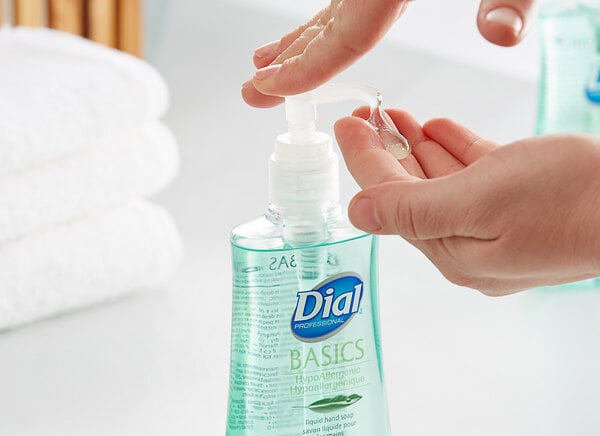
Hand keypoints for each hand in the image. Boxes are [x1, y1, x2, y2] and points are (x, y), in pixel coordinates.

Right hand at [243, 0, 537, 107]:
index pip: (347, 33)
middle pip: (326, 25)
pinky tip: (306, 35)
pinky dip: (321, 24)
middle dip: (289, 63)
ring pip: (329, 12)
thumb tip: (501, 36)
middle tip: (252, 92)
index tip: (273, 88)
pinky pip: (343, 2)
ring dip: (296, 44)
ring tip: (264, 66)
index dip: (308, 67)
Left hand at [334, 109, 599, 294]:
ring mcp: (494, 229)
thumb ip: (411, 209)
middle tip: (367, 116)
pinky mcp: (519, 209)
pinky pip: (474, 179)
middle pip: (412, 194)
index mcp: (452, 252)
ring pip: (442, 183)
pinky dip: (454, 153)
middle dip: (387, 152)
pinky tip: (437, 131)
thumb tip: (357, 213)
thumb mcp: (477, 203)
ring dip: (418, 149)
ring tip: (395, 117)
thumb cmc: (567, 203)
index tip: (344, 126)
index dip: (364, 160)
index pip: (391, 201)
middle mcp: (467, 246)